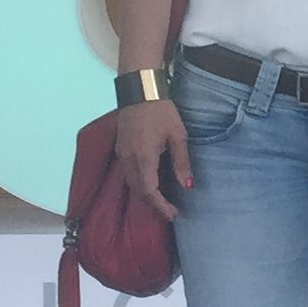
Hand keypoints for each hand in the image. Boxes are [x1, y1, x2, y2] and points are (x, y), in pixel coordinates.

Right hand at [117, 97, 190, 220]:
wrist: (140, 91)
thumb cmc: (162, 112)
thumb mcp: (178, 135)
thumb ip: (181, 162)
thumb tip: (187, 186)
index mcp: (144, 158)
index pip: (149, 191)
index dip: (161, 206)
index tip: (173, 215)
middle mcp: (129, 160)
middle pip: (138, 191)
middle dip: (153, 204)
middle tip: (169, 212)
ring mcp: (122, 154)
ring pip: (131, 183)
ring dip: (145, 195)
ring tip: (161, 201)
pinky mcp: (120, 149)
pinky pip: (128, 174)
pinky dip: (139, 183)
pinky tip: (150, 183)